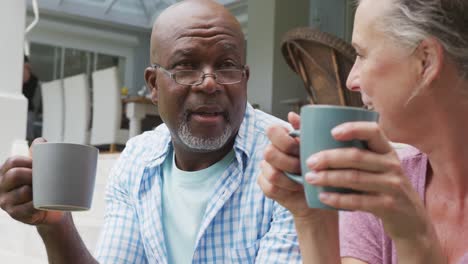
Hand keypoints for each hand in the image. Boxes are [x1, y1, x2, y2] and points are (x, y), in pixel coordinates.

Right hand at [0, 138, 64, 225]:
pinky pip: (27, 208)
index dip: (28, 161)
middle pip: (14, 175)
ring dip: (36, 190)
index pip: (13, 162)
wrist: (51, 209)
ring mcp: (6, 202)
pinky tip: (42, 203)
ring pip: (22, 192)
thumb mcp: (38, 169)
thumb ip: (38, 154)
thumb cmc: (43, 186)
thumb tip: (41, 141)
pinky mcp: (15, 214)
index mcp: (6, 172)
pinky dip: (36, 205)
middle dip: (32, 174)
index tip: (43, 163)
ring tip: (47, 189)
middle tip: (47, 176)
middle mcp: (2, 187)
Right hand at [258, 112, 319, 218]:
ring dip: (290, 179)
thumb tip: (291, 115)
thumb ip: (305, 130)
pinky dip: (286, 190)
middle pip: (268, 153)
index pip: (272, 131)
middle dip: (290, 163)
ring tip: (304, 180)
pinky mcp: (267, 187)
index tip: (299, 149)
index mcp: (281, 138)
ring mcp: (267, 170)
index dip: (285, 141)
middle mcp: (271, 152)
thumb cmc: (318, 165)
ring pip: (271, 173)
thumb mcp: (315, 146)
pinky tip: (297, 189)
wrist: (320, 191)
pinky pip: (270, 188)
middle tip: (304, 168)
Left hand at [305, 121, 431, 239]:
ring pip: (355, 178)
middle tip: (309, 162)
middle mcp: (392, 165)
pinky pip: (358, 201)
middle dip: (329, 158)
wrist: (411, 220)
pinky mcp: (388, 205)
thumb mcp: (379, 167)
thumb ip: (356, 153)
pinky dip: (338, 199)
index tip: (332, 132)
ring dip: (329, 177)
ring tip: (310, 178)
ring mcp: (392, 185)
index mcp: (387, 151)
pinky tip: (322, 196)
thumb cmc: (384, 187)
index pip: (373, 131)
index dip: (353, 128)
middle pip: (357, 156)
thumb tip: (318, 132)